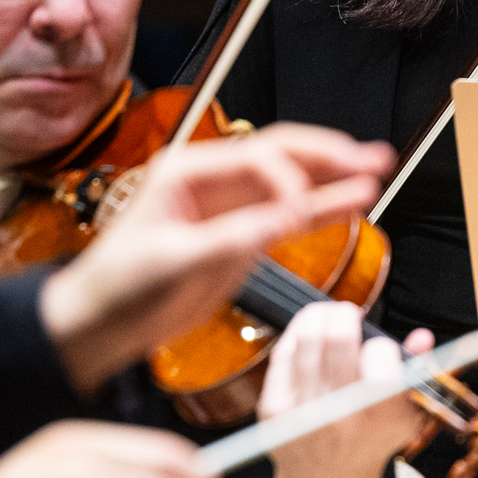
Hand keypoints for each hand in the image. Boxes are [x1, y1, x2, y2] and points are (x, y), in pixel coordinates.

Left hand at [36, 124, 392, 391]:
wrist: (100, 322)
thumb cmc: (119, 286)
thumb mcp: (173, 261)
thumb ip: (232, 238)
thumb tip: (288, 219)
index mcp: (187, 171)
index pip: (256, 158)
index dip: (290, 179)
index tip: (304, 212)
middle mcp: (213, 181)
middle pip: (281, 155)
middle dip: (328, 155)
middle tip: (370, 157)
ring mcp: (231, 207)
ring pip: (293, 182)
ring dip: (334, 177)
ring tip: (377, 167)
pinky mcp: (242, 236)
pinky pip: (289, 216)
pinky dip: (322, 209)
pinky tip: (354, 203)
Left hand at [258, 300, 439, 477]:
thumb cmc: (371, 440)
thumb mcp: (405, 414)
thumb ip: (415, 372)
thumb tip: (422, 336)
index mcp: (378, 413)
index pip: (380, 354)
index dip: (380, 343)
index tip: (379, 348)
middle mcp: (339, 412)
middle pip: (337, 337)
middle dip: (345, 314)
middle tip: (349, 313)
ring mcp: (301, 410)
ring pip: (306, 338)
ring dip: (319, 315)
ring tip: (328, 316)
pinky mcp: (274, 408)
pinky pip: (283, 354)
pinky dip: (296, 334)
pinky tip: (308, 333)